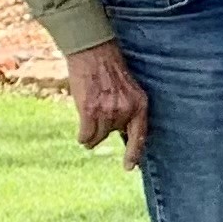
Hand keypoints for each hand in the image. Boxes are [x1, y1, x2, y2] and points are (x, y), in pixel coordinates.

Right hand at [65, 41, 148, 168]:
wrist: (94, 53)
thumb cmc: (109, 71)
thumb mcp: (129, 91)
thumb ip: (128, 111)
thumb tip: (120, 135)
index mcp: (140, 104)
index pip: (140, 135)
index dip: (134, 153)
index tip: (130, 167)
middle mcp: (126, 110)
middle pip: (112, 134)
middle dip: (105, 128)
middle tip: (99, 110)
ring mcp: (108, 112)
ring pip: (97, 136)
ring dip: (91, 133)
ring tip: (89, 115)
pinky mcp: (89, 111)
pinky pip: (86, 136)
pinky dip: (83, 136)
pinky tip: (82, 131)